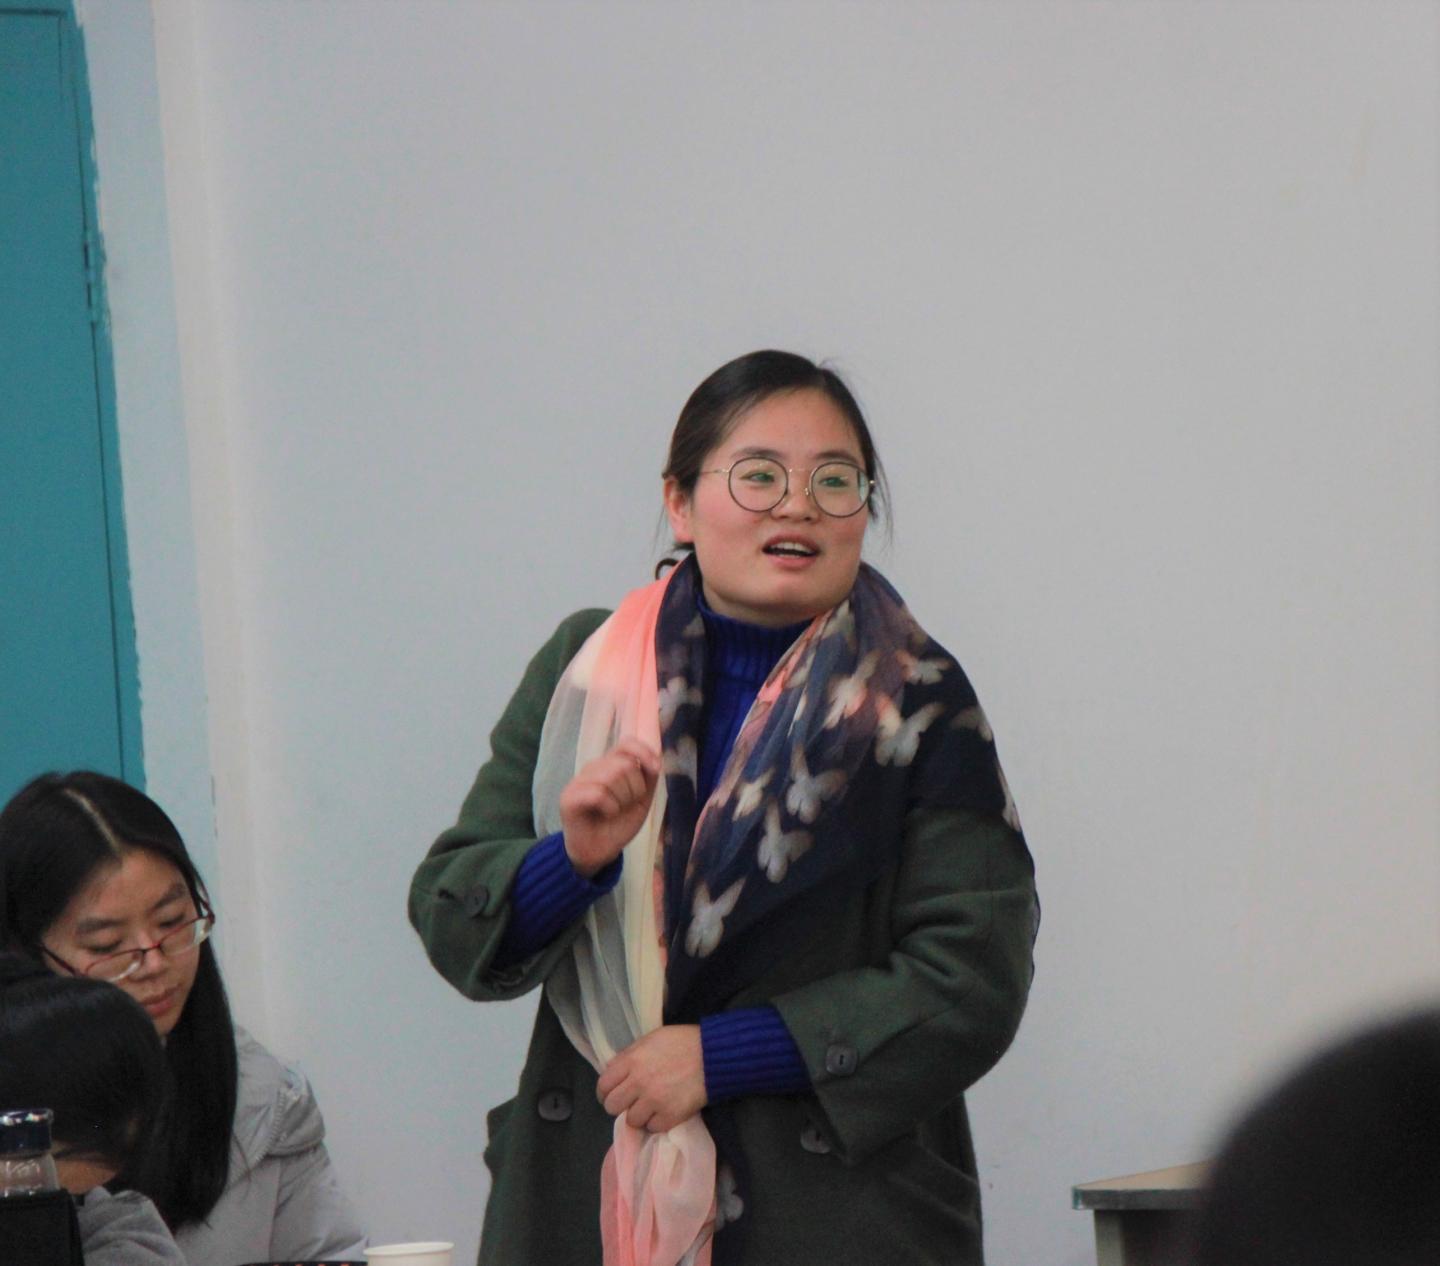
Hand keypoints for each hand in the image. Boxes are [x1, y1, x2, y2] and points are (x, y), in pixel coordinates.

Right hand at [559, 737, 661, 877]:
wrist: (598, 853)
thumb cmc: (618, 824)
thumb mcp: (641, 800)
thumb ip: (648, 777)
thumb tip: (656, 759)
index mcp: (609, 765)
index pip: (626, 744)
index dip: (643, 752)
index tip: (655, 768)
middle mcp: (593, 768)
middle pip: (624, 764)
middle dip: (635, 789)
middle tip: (626, 805)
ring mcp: (578, 782)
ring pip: (611, 777)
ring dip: (622, 800)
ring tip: (615, 811)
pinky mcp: (568, 798)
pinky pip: (598, 793)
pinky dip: (610, 808)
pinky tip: (606, 815)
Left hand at [596, 1025, 706, 1132]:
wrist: (714, 1055)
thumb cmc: (682, 1042)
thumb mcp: (650, 1039)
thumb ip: (629, 1055)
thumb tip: (612, 1071)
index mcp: (631, 1060)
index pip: (603, 1085)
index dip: (605, 1092)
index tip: (612, 1094)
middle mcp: (639, 1082)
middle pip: (612, 1106)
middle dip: (619, 1105)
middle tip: (630, 1102)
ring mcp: (654, 1101)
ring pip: (631, 1120)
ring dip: (639, 1115)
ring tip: (650, 1107)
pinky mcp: (670, 1116)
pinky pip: (652, 1128)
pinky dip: (656, 1122)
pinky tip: (664, 1111)